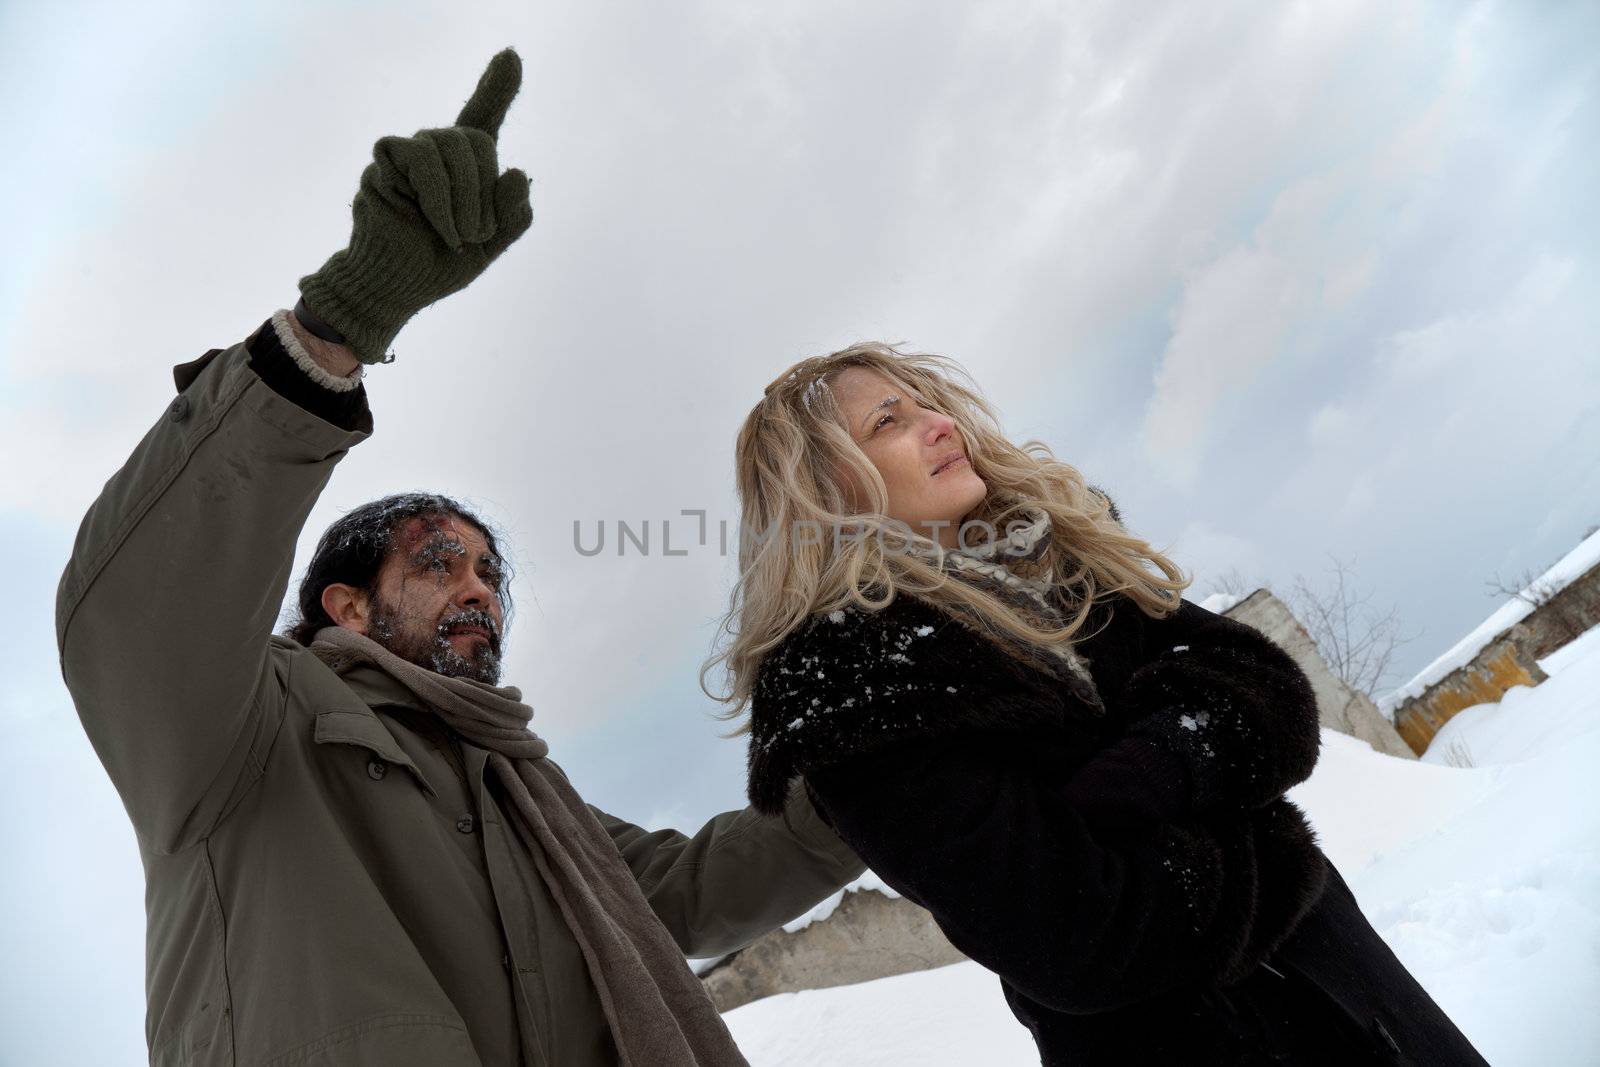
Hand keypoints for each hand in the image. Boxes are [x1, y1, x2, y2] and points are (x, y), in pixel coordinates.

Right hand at [297, 48, 534, 364]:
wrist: (397, 289)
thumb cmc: (441, 265)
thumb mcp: (491, 244)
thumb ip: (513, 215)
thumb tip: (519, 172)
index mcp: (467, 169)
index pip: (483, 117)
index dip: (498, 86)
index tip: (511, 55)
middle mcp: (437, 153)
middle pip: (476, 138)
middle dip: (486, 191)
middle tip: (478, 235)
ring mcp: (409, 155)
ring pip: (448, 144)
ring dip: (465, 198)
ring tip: (461, 237)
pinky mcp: (383, 164)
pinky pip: (418, 157)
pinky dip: (439, 194)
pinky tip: (439, 224)